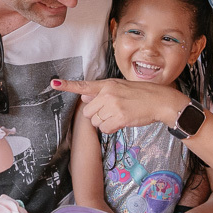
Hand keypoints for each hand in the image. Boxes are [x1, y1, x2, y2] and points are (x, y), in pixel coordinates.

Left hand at [51, 78, 185, 133]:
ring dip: (105, 123)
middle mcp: (107, 94)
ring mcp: (113, 106)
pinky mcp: (119, 118)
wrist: (159, 101)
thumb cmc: (141, 94)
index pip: (83, 85)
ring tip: (119, 115)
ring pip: (96, 121)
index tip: (53, 83)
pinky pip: (105, 128)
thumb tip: (84, 98)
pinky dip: (111, 128)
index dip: (67, 85)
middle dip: (97, 115)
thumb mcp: (120, 87)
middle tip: (111, 112)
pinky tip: (121, 121)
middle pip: (88, 112)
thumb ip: (101, 93)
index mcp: (107, 85)